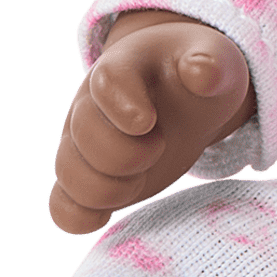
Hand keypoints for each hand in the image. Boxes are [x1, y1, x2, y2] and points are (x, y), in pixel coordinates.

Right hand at [47, 10, 254, 234]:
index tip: (148, 123)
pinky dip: (80, 216)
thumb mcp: (214, 60)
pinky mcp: (86, 178)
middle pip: (86, 136)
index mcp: (122, 67)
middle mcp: (90, 103)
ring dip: (110, 189)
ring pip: (70, 175)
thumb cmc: (195, 77)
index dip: (124, 105)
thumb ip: (211, 63)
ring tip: (142, 175)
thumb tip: (202, 71)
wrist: (182, 97)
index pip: (108, 81)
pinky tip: (106, 214)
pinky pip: (62, 206)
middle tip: (159, 147)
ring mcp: (81, 142)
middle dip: (129, 154)